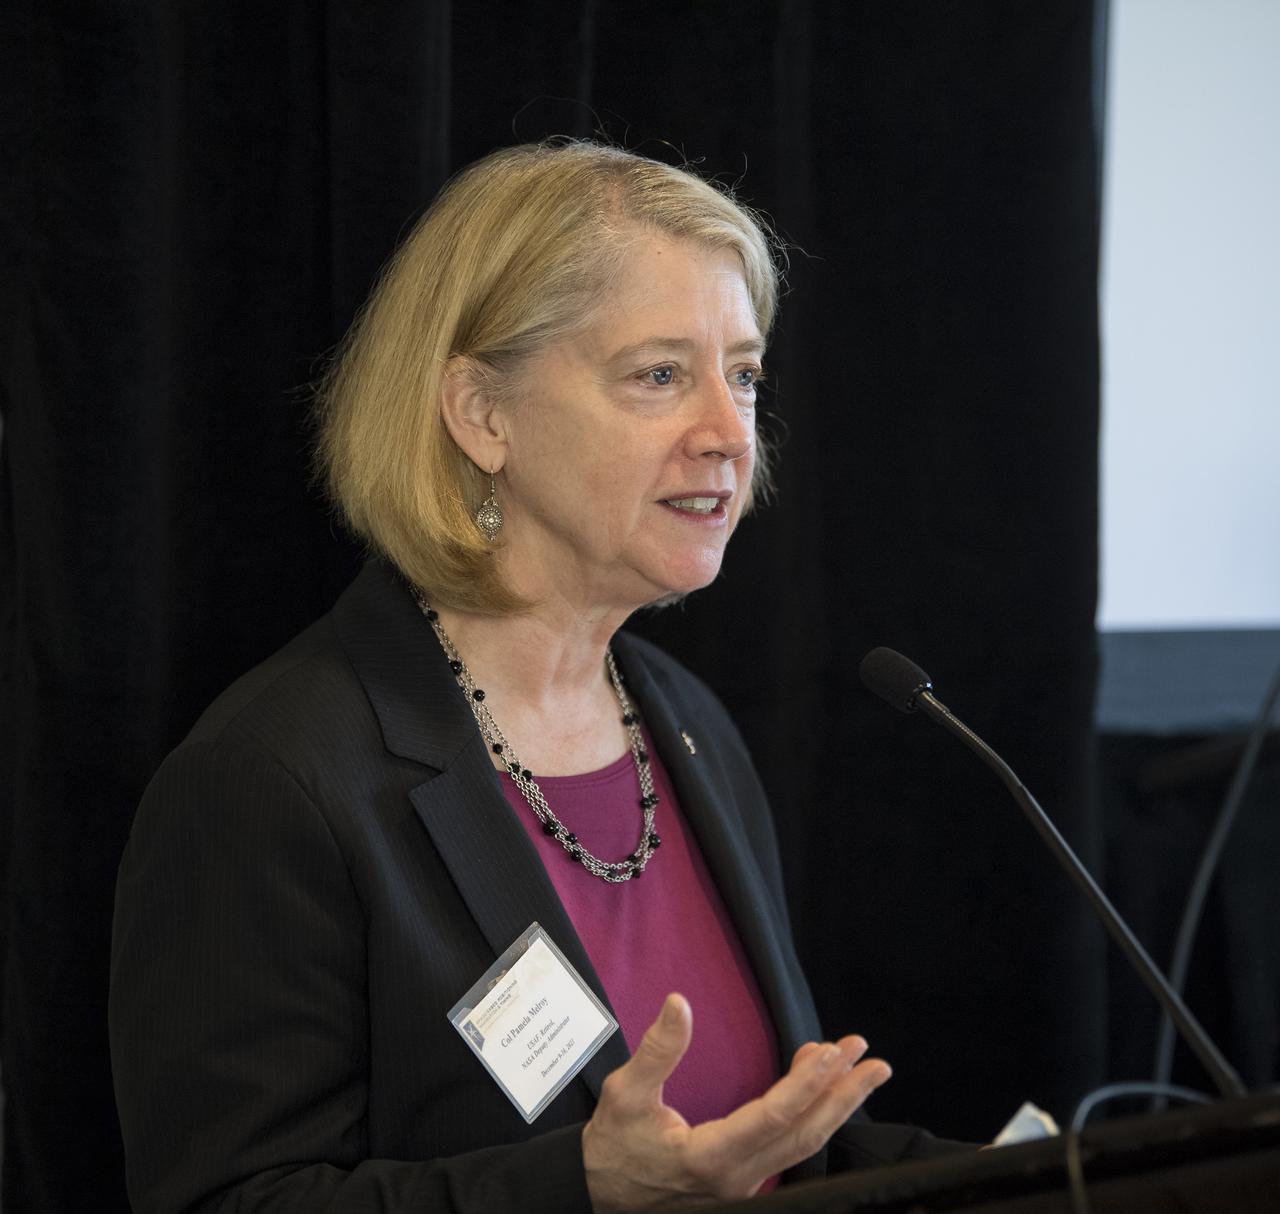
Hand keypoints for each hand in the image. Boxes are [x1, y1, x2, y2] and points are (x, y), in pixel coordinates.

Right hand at [582, 993, 891, 1211]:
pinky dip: (811, 1115)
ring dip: (833, 1106)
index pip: (774, 1117)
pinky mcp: (743, 1182)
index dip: (808, 1083)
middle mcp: (736, 1177)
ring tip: (857, 1067)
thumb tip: (680, 1003)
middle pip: (804, 1136)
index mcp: (709, 1156)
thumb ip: (657, 1050)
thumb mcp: (625, 1094)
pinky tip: (817, 1088)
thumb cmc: (614, 1145)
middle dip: (842, 1096)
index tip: (835, 1051)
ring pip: (801, 1145)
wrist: (601, 1194)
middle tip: (872, 1060)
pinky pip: (789, 1148)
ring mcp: (743, 1185)